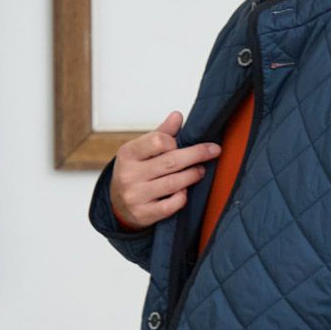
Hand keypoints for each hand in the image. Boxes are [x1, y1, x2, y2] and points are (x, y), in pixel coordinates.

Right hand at [110, 110, 221, 230]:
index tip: (180, 144)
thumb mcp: (141, 150)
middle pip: (171, 161)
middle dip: (196, 155)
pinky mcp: (144, 213)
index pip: (158, 141)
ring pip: (174, 183)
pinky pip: (171, 206)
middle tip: (213, 151)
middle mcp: (129, 174)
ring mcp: (136, 196)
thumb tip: (178, 115)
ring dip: (193, 175)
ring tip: (201, 171)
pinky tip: (185, 192)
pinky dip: (182, 197)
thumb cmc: (134, 172)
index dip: (174, 141)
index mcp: (128, 153)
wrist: (117, 205)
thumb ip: (161, 133)